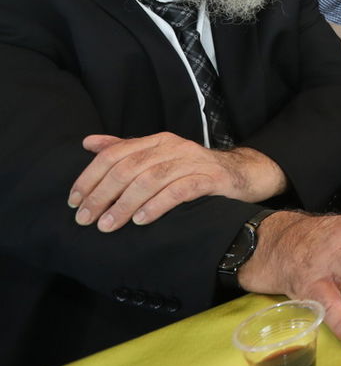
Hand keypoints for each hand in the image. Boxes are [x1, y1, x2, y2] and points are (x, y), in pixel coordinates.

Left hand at [69, 133, 287, 231]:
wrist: (242, 174)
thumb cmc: (195, 169)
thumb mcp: (159, 156)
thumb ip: (126, 149)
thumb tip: (88, 143)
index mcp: (157, 141)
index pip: (115, 154)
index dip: (90, 177)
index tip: (74, 201)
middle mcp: (174, 147)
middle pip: (129, 168)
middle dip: (102, 195)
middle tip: (85, 219)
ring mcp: (194, 161)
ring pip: (151, 179)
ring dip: (124, 204)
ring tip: (108, 225)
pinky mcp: (212, 178)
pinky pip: (181, 190)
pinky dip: (158, 205)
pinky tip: (141, 220)